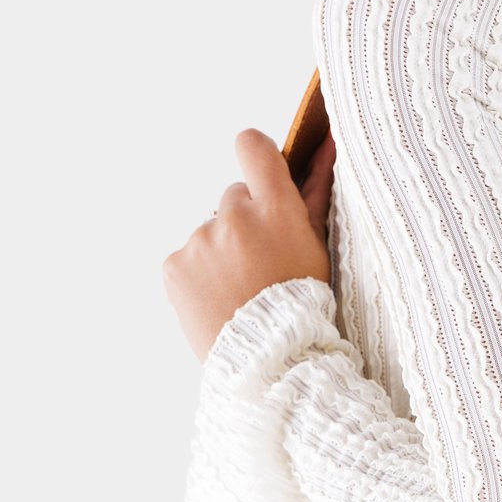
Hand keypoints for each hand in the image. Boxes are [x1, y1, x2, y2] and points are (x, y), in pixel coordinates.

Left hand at [163, 127, 337, 361]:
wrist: (271, 358)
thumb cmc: (302, 302)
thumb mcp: (316, 246)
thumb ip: (316, 191)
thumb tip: (326, 142)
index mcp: (275, 210)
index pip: (253, 147)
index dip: (257, 154)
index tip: (262, 173)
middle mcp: (234, 219)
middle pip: (234, 198)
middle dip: (246, 223)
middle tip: (262, 263)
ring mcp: (200, 243)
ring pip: (211, 232)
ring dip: (223, 252)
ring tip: (241, 288)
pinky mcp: (175, 266)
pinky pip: (188, 258)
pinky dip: (200, 274)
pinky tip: (219, 297)